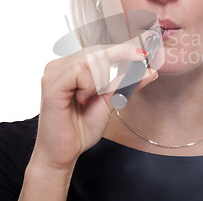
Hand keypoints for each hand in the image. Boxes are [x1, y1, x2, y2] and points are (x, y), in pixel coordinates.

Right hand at [31, 43, 155, 170]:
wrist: (65, 152)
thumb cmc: (81, 128)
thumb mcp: (110, 101)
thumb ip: (127, 83)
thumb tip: (150, 72)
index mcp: (71, 67)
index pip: (100, 50)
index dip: (122, 50)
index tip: (142, 53)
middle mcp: (60, 65)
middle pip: (98, 53)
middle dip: (109, 71)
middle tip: (104, 91)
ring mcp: (54, 72)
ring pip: (91, 61)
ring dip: (97, 83)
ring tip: (84, 100)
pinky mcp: (51, 82)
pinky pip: (80, 71)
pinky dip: (87, 87)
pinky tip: (78, 101)